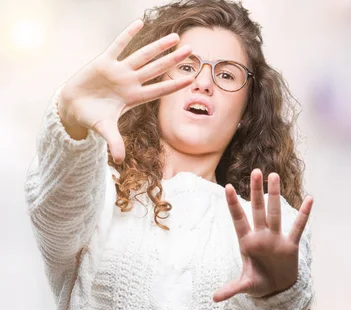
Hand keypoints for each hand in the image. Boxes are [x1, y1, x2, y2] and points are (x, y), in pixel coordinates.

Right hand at [58, 19, 194, 161]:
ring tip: (176, 36)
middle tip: (192, 50)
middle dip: (174, 60)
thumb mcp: (104, 130)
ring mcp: (119, 71)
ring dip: (159, 46)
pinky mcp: (104, 62)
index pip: (160, 90)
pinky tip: (140, 22)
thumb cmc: (91, 117)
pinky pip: (118, 44)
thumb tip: (118, 160)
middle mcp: (130, 82)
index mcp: (134, 97)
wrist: (72, 106)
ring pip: (143, 55)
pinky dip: (127, 34)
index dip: (175, 85)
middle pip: (157, 69)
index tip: (191, 79)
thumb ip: (114, 142)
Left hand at [213, 169, 313, 301]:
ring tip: (274, 175)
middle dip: (256, 191)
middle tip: (255, 171)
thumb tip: (214, 299)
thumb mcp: (245, 285)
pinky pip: (298, 227)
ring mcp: (276, 239)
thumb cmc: (258, 283)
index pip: (239, 220)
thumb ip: (232, 289)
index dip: (234, 204)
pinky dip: (304, 214)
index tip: (229, 187)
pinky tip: (309, 199)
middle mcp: (261, 236)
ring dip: (275, 195)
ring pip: (275, 213)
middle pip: (258, 209)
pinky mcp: (291, 245)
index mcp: (247, 243)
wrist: (277, 289)